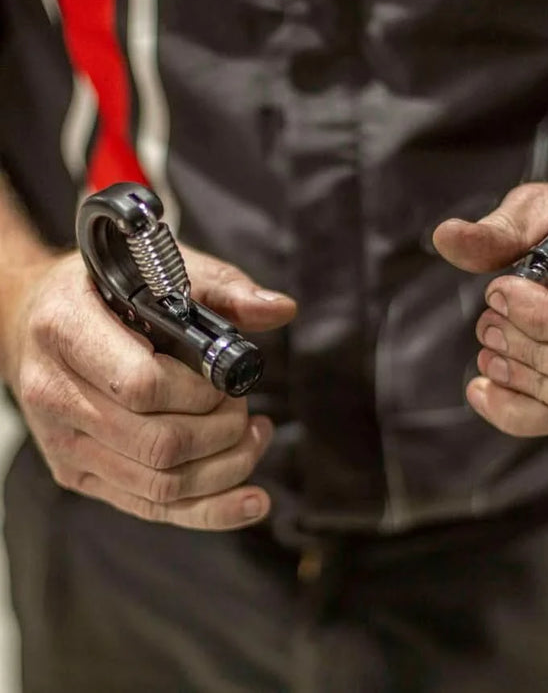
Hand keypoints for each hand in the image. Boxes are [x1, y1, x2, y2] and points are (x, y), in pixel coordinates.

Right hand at [2, 246, 296, 528]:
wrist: (33, 323)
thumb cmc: (102, 292)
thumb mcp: (157, 270)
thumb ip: (223, 289)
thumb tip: (281, 309)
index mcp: (66, 331)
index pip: (142, 385)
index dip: (200, 391)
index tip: (226, 381)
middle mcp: (56, 394)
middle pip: (159, 444)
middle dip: (223, 430)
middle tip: (242, 405)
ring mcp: (65, 443)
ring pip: (161, 485)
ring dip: (227, 466)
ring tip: (253, 435)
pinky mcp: (79, 474)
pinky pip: (150, 508)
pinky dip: (211, 509)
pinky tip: (252, 501)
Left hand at [432, 180, 547, 436]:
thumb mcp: (544, 207)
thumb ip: (499, 229)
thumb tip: (446, 237)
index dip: (542, 316)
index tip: (499, 293)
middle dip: (530, 354)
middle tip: (490, 325)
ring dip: (529, 386)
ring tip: (490, 353)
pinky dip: (522, 414)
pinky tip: (485, 390)